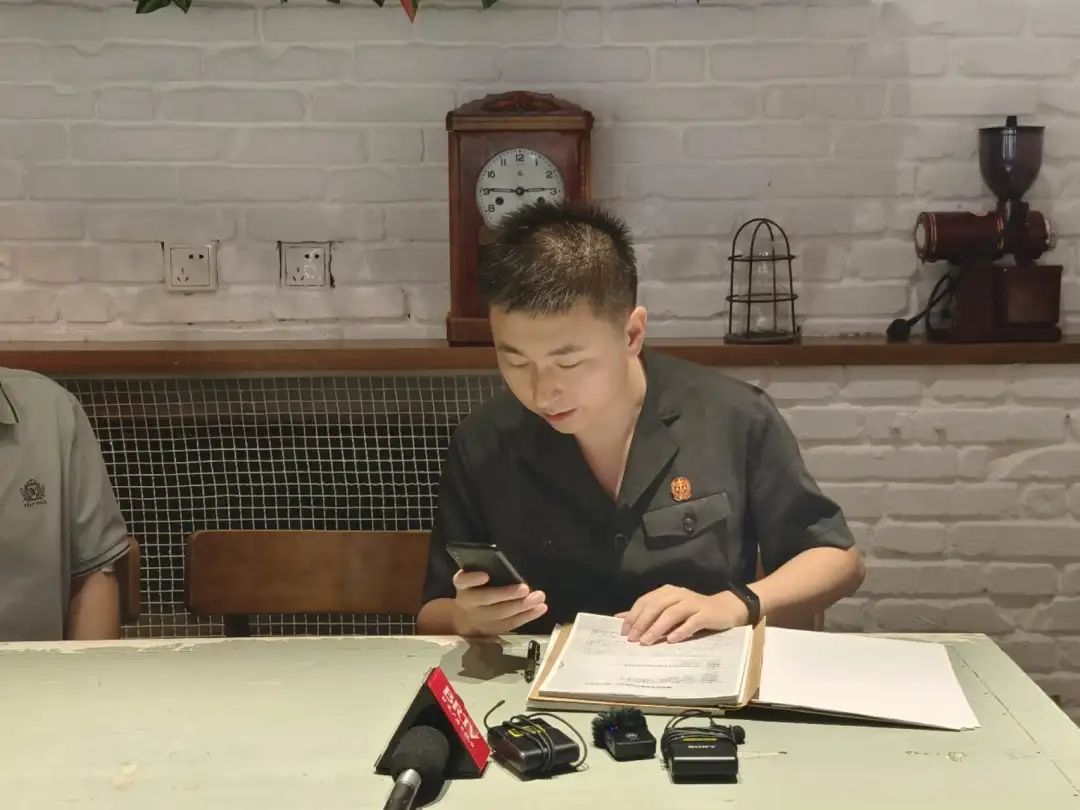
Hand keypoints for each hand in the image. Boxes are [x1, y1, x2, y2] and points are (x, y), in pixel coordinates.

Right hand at [452, 570, 546, 636]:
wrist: (466, 618)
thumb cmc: (477, 590)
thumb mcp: (475, 581)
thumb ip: (487, 574)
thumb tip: (509, 568)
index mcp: (463, 586)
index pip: (463, 580)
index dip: (473, 578)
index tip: (486, 575)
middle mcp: (469, 603)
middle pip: (486, 599)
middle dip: (507, 594)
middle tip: (525, 589)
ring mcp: (480, 619)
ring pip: (501, 614)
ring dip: (522, 606)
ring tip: (539, 597)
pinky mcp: (492, 631)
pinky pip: (510, 624)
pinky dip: (527, 616)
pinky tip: (540, 608)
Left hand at [616, 586, 748, 644]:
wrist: (725, 609)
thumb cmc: (693, 612)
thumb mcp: (669, 609)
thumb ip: (647, 613)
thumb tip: (621, 618)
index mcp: (667, 591)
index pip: (645, 601)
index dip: (633, 615)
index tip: (624, 632)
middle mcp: (679, 594)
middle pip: (656, 605)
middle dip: (642, 622)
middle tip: (633, 639)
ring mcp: (693, 603)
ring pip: (672, 613)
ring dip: (657, 628)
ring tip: (647, 642)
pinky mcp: (706, 614)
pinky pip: (692, 622)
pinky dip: (681, 630)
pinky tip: (671, 640)